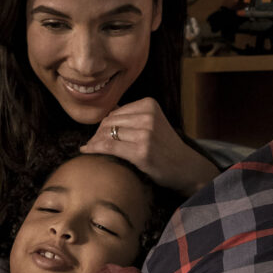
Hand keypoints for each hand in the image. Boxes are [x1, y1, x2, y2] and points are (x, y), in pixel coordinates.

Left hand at [80, 97, 218, 196]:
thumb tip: (107, 109)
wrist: (185, 167)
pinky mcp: (141, 151)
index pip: (114, 112)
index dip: (102, 125)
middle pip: (108, 122)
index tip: (97, 136)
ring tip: (90, 148)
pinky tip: (86, 150)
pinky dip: (94, 148)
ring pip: (106, 133)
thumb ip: (132, 115)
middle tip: (92, 144)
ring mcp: (145, 133)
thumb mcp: (153, 123)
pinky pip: (108, 146)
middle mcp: (148, 116)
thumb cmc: (165, 147)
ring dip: (94, 142)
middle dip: (97, 134)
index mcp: (149, 105)